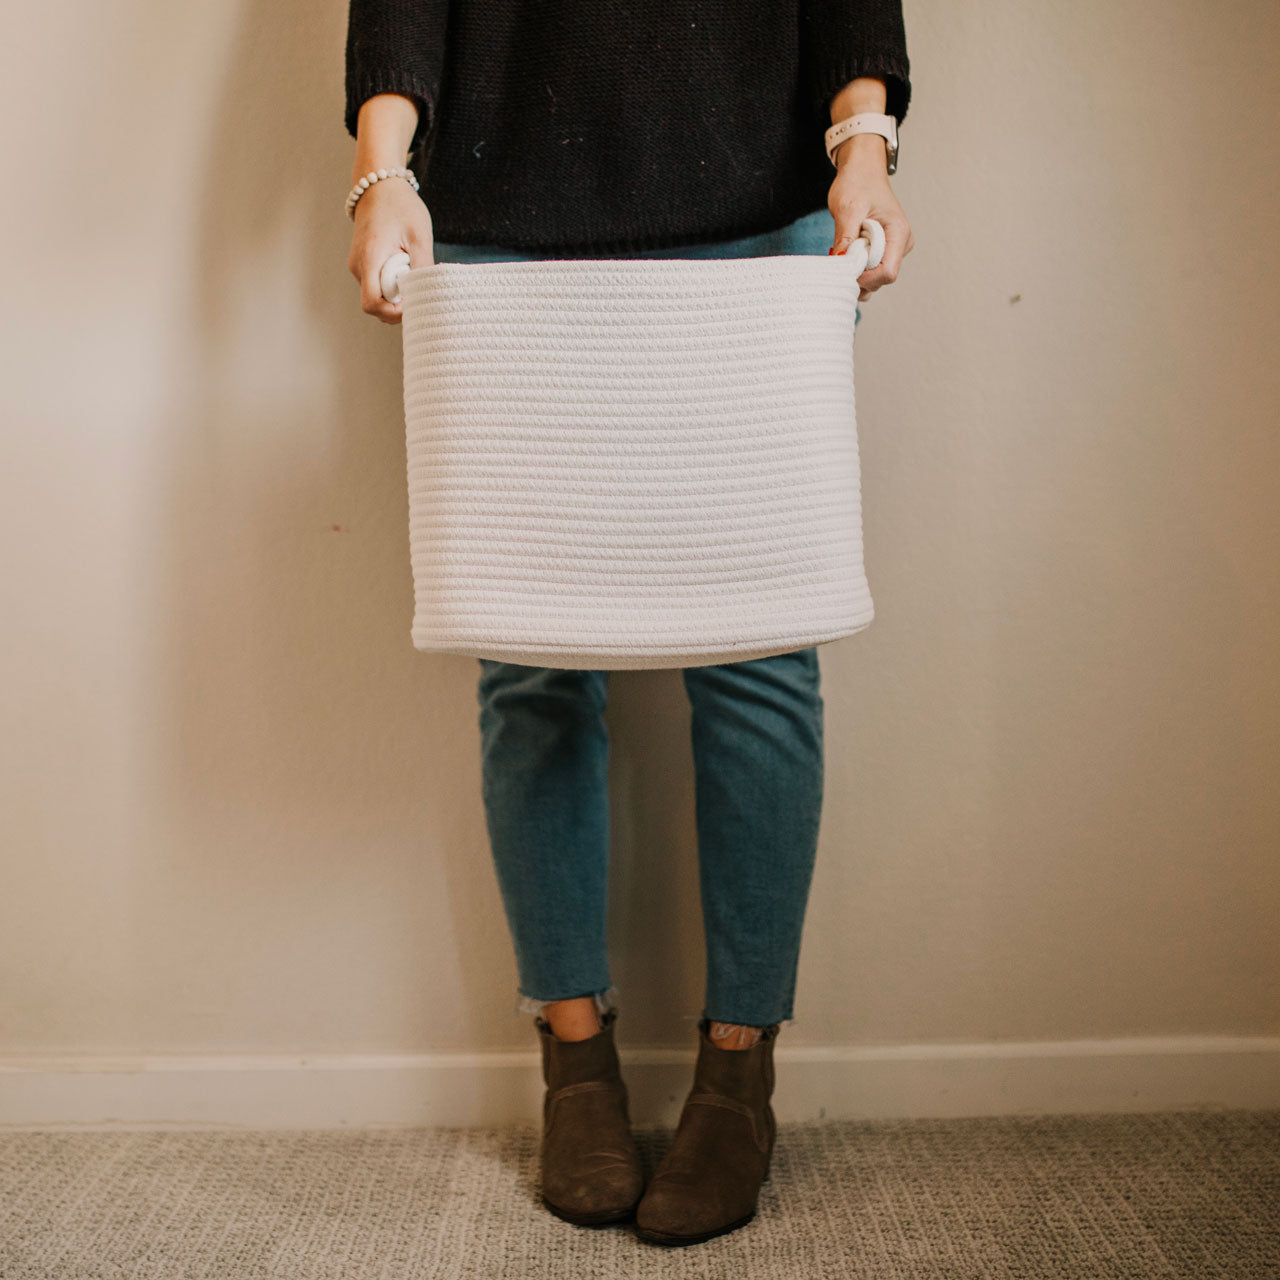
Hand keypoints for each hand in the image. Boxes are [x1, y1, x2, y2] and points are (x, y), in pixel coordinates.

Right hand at [347, 177, 435, 324]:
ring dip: (397, 293)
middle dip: (398, 305)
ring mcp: (358, 266)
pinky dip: (393, 284)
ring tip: (411, 270)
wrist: (379, 183)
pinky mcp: (363, 263)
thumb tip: (429, 295)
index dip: (393, 313)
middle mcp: (358, 266)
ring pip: (377, 295)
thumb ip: (423, 267)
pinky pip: (377, 284)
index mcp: (369, 260)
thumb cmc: (400, 206)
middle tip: (418, 286)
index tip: (413, 303)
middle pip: (376, 304)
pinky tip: (405, 267)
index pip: (372, 305)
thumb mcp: (419, 236)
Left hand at [827, 133, 913, 301]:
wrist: (862, 169)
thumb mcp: (848, 208)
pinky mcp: (885, 249)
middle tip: (841, 255)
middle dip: (859, 275)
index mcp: (899, 233)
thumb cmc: (857, 182)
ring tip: (845, 249)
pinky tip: (848, 251)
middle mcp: (902, 244)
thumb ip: (845, 237)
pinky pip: (871, 269)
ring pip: (875, 278)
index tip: (845, 265)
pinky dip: (857, 267)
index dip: (865, 277)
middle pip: (881, 279)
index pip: (887, 273)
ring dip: (856, 272)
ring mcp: (894, 248)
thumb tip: (839, 264)